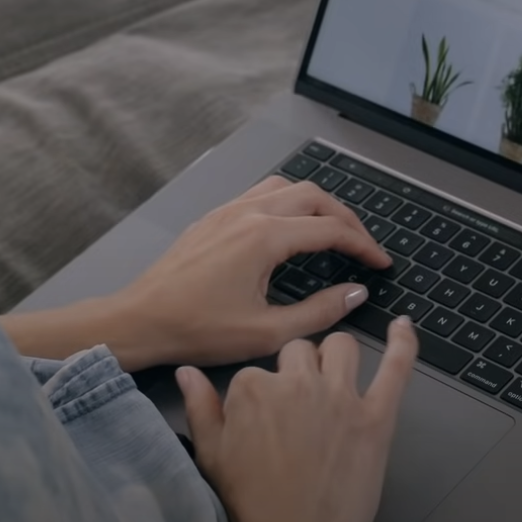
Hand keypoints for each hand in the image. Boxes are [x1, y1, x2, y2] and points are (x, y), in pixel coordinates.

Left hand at [104, 176, 391, 369]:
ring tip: (332, 231)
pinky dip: (287, 203)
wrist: (140, 320)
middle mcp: (248, 213)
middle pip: (314, 196)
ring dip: (316, 204)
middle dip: (346, 218)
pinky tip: (289, 229)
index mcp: (265, 237)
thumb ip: (319, 312)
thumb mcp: (267, 333)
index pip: (331, 229)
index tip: (381, 264)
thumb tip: (356, 293)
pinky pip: (259, 194)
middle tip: (363, 246)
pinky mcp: (212, 218)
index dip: (364, 245)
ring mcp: (227, 211)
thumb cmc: (198, 330)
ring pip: (286, 187)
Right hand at [177, 318, 417, 521]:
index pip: (259, 368)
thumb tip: (188, 372)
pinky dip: (402, 342)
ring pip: (341, 346)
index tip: (263, 416)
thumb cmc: (254, 503)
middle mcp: (299, 384)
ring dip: (335, 355)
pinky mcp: (376, 417)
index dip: (262, 392)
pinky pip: (396, 368)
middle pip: (300, 351)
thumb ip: (200, 406)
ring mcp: (340, 397)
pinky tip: (403, 326)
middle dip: (297, 369)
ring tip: (332, 373)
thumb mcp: (211, 455)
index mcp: (254, 388)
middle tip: (297, 403)